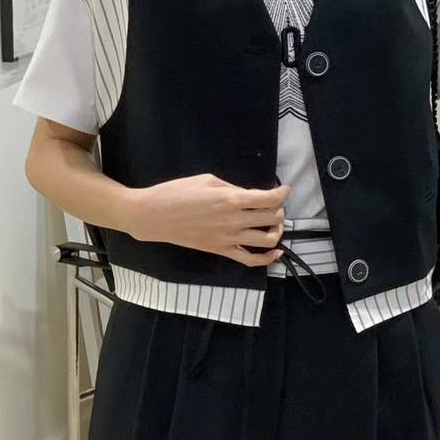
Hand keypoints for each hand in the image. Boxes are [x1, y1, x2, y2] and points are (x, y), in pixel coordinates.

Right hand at [126, 174, 288, 266]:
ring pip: (267, 240)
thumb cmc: (177, 192)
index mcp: (231, 198)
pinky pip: (251, 260)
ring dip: (276, 231)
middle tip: (274, 205)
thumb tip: (248, 194)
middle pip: (272, 218)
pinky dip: (267, 258)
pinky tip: (276, 252)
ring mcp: (229, 238)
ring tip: (273, 224)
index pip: (269, 198)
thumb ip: (232, 188)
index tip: (284, 189)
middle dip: (279, 210)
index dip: (282, 193)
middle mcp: (234, 220)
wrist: (155, 216)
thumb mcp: (207, 180)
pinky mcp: (222, 251)